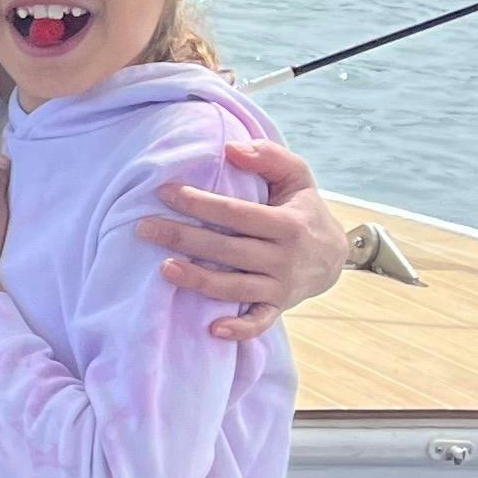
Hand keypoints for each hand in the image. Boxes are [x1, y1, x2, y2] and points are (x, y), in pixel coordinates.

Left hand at [134, 135, 340, 341]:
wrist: (335, 256)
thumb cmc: (304, 209)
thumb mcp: (297, 176)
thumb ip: (268, 157)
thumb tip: (230, 148)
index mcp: (288, 223)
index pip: (236, 213)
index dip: (199, 203)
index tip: (163, 192)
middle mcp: (285, 257)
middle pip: (227, 249)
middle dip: (183, 238)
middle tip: (143, 228)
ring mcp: (281, 286)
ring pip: (235, 286)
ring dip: (199, 280)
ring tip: (164, 269)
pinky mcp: (278, 307)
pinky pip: (259, 322)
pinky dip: (239, 329)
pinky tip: (212, 329)